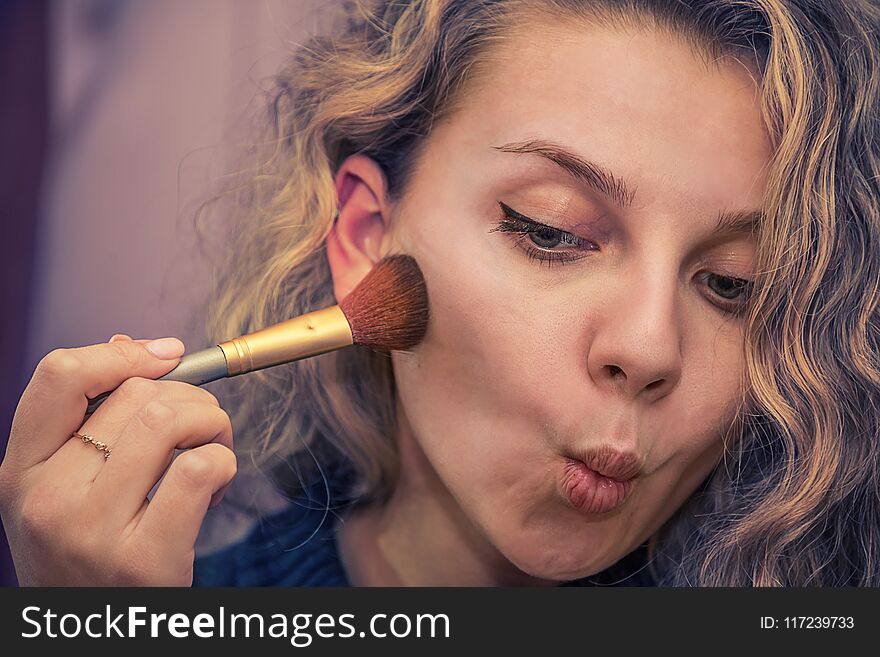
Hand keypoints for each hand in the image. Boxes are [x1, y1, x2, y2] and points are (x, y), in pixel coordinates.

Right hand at [0, 334, 235, 585]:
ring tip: (211, 454)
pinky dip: (224, 464)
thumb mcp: (68, 490)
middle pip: (137, 396)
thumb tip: (128, 345)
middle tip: (201, 431)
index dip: (122, 354)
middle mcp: (46, 499)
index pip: (59, 376)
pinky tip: (215, 488)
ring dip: (213, 426)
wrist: (96, 636)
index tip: (167, 356)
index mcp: (21, 472)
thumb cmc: (91, 555)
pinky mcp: (143, 560)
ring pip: (170, 421)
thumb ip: (90, 422)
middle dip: (191, 399)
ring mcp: (91, 531)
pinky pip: (199, 468)